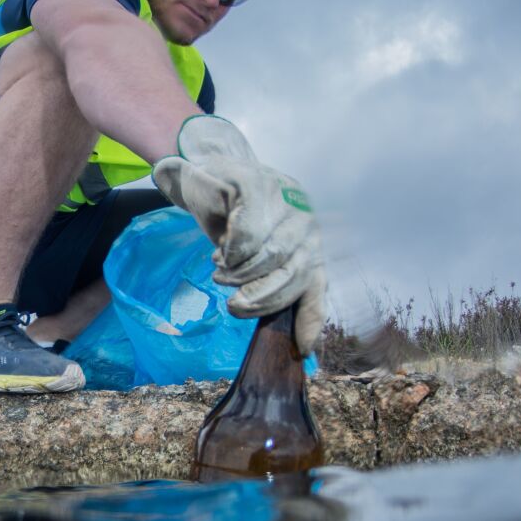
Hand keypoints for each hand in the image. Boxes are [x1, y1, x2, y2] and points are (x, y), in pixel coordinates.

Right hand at [152, 116, 325, 352]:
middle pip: (294, 273)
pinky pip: (249, 234)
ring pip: (271, 255)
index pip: (318, 283)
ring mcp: (286, 198)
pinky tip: (220, 251)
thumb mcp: (252, 255)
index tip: (302, 350)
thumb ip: (271, 282)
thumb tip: (291, 336)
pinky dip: (231, 251)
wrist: (203, 170)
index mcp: (308, 239)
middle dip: (262, 297)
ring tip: (220, 271)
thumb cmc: (229, 216)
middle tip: (234, 305)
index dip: (311, 319)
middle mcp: (306, 218)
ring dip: (239, 273)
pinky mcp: (258, 185)